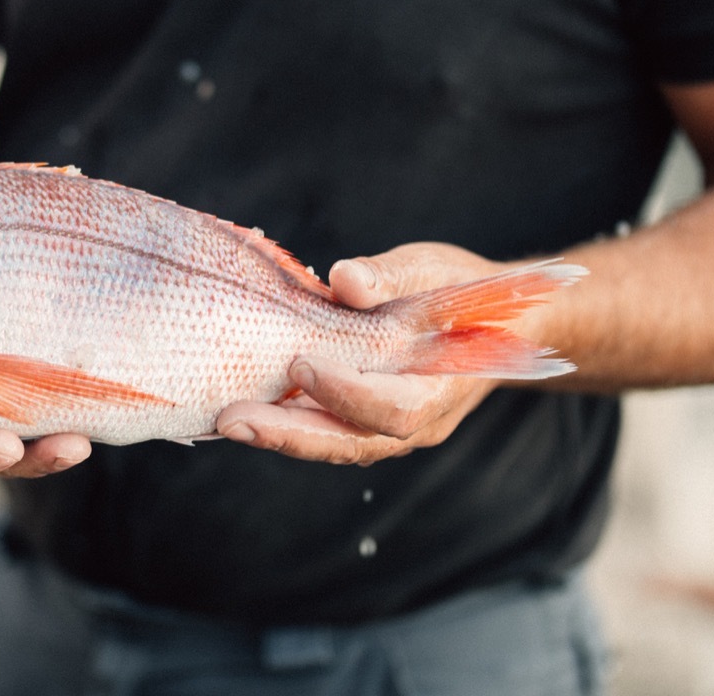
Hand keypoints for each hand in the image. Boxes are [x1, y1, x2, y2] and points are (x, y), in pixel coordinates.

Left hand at [216, 243, 508, 464]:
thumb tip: (345, 280)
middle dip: (289, 435)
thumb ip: (392, 276)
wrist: (487, 322)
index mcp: (441, 388)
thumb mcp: (433, 270)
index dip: (347, 393)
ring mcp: (387, 428)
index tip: (301, 364)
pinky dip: (284, 424)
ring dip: (279, 435)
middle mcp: (416, 422)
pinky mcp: (361, 419)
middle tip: (233, 420)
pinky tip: (243, 410)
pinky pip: (324, 429)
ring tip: (226, 420)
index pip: (393, 409)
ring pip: (333, 442)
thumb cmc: (458, 293)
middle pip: (351, 442)